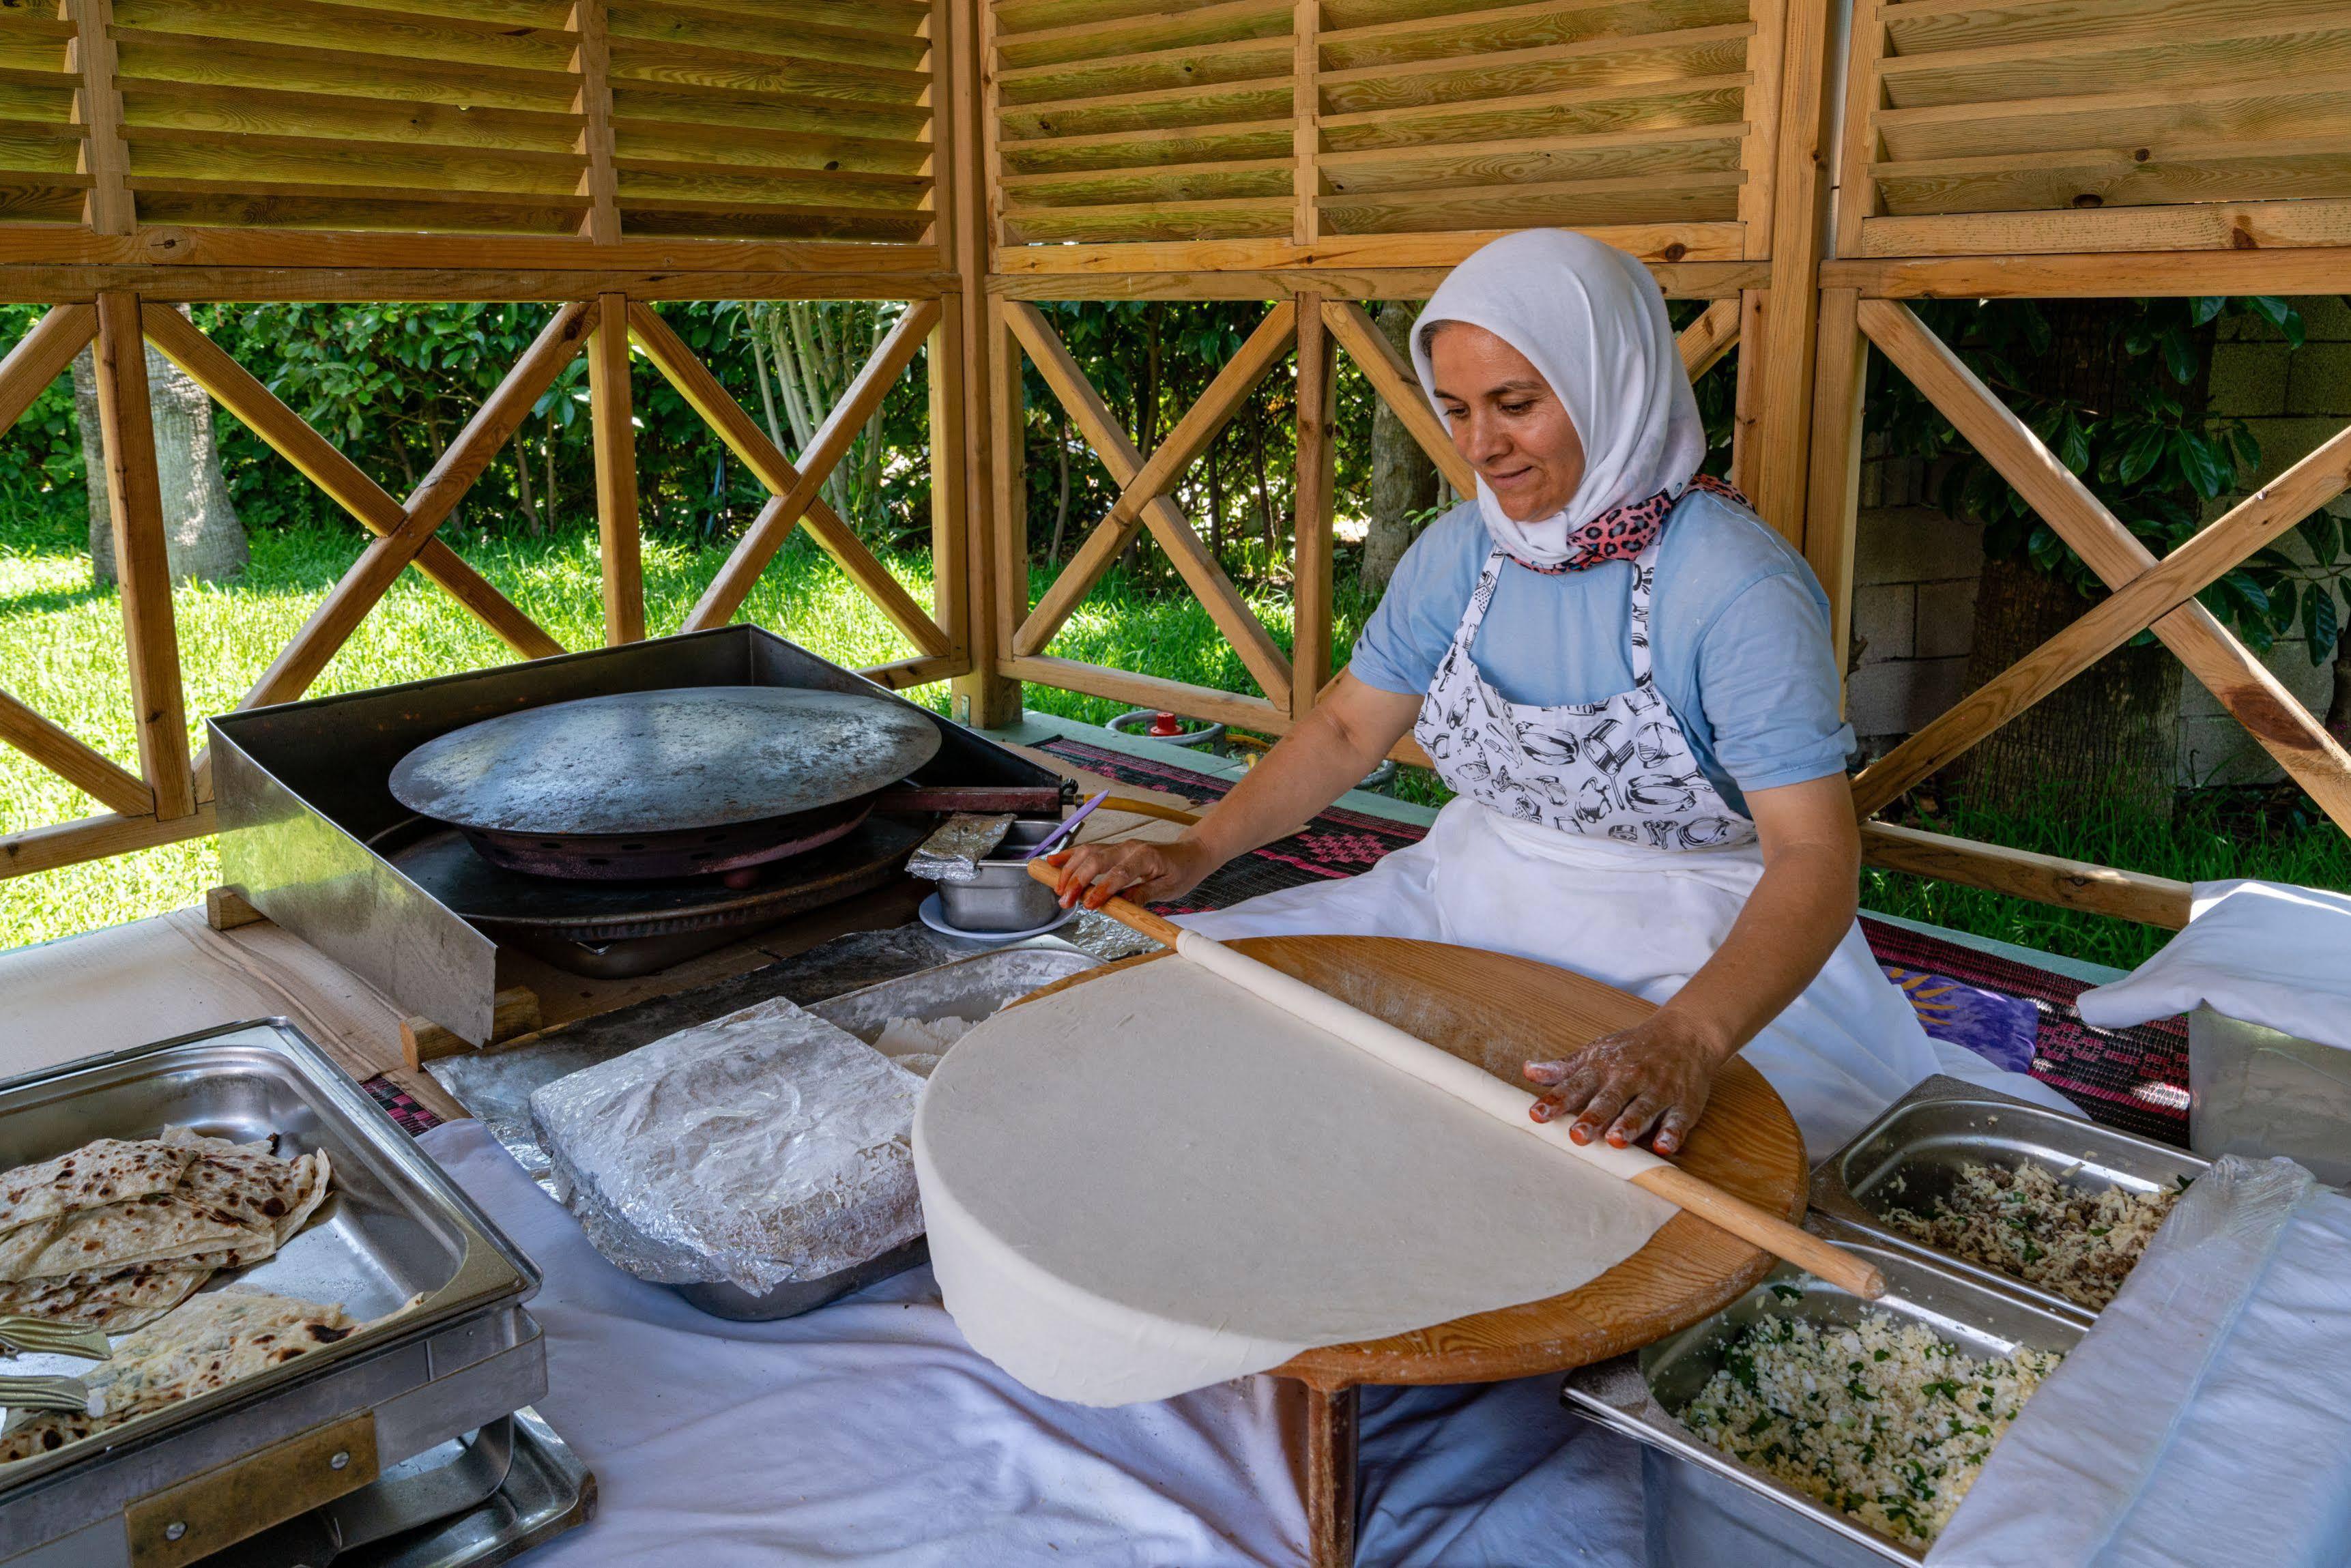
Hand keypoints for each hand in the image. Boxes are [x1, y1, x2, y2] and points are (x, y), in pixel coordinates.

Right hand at [1047, 837, 1217, 909]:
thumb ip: (1144, 894)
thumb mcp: (1169, 889)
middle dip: (1077, 880)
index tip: (1088, 905)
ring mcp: (1119, 846)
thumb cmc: (1181, 872)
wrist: (1189, 854)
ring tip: (1058, 889)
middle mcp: (1129, 847)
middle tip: (1065, 901)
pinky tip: (1053, 862)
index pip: (1120, 873)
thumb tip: (1121, 905)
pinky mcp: (1114, 848)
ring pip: (1088, 852)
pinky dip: (1070, 855)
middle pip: (1097, 859)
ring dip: (1070, 869)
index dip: (1102, 889)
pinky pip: (1089, 849)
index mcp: (1145, 857)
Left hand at [1520, 1015, 1733, 1155]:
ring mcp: (1658, 1090)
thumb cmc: (1632, 1049)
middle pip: (1609, 1100)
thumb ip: (1563, 1068)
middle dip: (1593, 1117)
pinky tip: (1662, 1148)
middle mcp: (1629, 1078)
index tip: (1537, 1115)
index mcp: (1603, 1068)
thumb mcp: (1595, 1053)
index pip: (1575, 1085)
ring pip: (1642, 1109)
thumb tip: (1527, 1071)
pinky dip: (1671, 1133)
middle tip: (1577, 1136)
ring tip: (1616, 1141)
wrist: (1685, 1034)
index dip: (1556, 1101)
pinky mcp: (1684, 1103)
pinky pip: (1678, 1120)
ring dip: (1629, 1125)